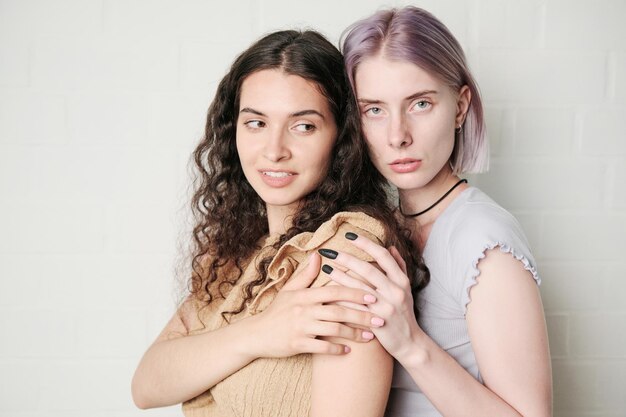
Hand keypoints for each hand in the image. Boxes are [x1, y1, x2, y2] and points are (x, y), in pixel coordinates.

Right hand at [251, 253, 384, 357]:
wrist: (256, 334)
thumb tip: (319, 254)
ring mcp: (300, 327)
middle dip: (362, 315)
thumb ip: (306, 274)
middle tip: (381, 318)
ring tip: (371, 337)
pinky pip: (322, 347)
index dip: (355, 292)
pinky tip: (349, 351)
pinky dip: (337, 349)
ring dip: (354, 334)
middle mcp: (304, 310)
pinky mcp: (297, 344)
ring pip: (334, 330)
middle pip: (339, 311)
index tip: (374, 295)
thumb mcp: (289, 290)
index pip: (334, 291)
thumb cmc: (276, 311)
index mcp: (305, 295)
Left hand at [319, 235, 421, 358]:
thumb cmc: (404, 313)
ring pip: (359, 288)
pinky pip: (355, 307)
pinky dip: (342, 299)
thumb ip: (399, 266)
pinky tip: (329, 293)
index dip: (366, 244)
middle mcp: (395, 291)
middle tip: (330, 251)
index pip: (383, 256)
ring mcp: (386, 307)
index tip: (350, 235)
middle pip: (368, 269)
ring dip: (340, 277)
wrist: (410, 343)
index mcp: (401, 281)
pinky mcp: (376, 322)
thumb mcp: (406, 288)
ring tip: (326, 268)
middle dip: (347, 258)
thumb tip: (389, 246)